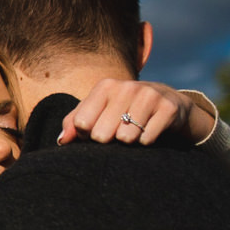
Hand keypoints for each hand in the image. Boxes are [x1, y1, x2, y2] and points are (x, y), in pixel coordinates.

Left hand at [59, 79, 210, 145]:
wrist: (168, 101)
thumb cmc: (124, 109)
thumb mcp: (98, 110)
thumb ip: (74, 123)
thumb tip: (61, 141)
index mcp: (105, 86)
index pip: (82, 123)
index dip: (86, 135)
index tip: (94, 132)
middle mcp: (126, 87)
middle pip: (102, 135)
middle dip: (108, 140)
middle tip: (117, 132)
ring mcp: (149, 96)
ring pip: (125, 138)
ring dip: (129, 141)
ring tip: (134, 131)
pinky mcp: (168, 108)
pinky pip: (146, 140)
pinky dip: (146, 142)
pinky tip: (150, 131)